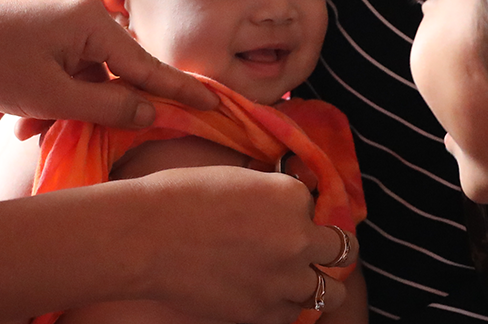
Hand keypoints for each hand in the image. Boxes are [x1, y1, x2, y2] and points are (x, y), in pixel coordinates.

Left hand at [0, 0, 218, 129]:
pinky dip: (53, 99)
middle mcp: (87, 18)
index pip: (149, 67)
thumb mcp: (50, 96)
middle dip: (98, 111)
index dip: (181, 92)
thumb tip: (150, 114)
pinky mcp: (50, 37)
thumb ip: (106, 108)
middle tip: (72, 128)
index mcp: (94, 25)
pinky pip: (69, 75)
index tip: (217, 105)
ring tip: (29, 123)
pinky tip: (24, 119)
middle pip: (118, 75)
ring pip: (89, 81)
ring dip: (67, 110)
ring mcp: (67, 26)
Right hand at [108, 167, 352, 322]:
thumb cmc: (177, 198)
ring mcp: (284, 279)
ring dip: (319, 284)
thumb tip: (281, 201)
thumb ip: (268, 191)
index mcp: (291, 195)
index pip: (318, 205)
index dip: (302, 212)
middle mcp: (299, 237)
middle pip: (343, 249)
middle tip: (311, 250)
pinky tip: (269, 295)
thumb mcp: (234, 178)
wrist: (143, 238)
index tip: (284, 217)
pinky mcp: (263, 312)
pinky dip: (286, 306)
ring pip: (332, 291)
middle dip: (329, 249)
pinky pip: (295, 314)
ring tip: (300, 279)